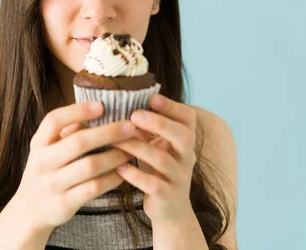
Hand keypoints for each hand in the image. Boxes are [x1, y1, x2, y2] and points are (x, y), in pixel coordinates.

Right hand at [10, 101, 137, 231]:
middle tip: (130, 127)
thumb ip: (66, 131)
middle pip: (78, 142)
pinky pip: (94, 188)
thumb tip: (96, 108)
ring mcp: (53, 184)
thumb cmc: (46, 172)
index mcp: (38, 144)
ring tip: (132, 149)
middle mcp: (42, 162)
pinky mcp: (64, 204)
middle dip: (108, 132)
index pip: (53, 120)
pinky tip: (124, 172)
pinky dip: (112, 178)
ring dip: (115, 156)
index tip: (101, 106)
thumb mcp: (47, 149)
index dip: (77, 110)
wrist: (29, 211)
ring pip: (90, 166)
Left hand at [111, 93, 197, 222]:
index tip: (151, 97)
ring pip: (163, 160)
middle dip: (160, 123)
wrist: (170, 208)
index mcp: (185, 140)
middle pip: (184, 136)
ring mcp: (179, 178)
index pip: (189, 118)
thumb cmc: (158, 169)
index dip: (172, 106)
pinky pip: (154, 185)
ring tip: (117, 140)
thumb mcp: (158, 145)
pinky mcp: (168, 196)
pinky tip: (119, 168)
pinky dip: (135, 176)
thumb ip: (148, 126)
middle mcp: (187, 157)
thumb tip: (122, 98)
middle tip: (134, 115)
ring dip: (139, 148)